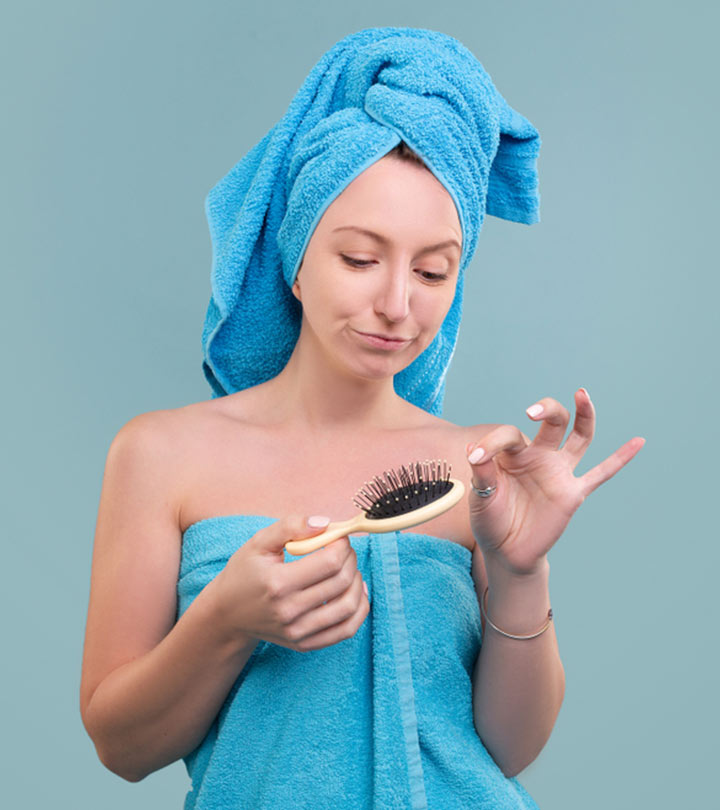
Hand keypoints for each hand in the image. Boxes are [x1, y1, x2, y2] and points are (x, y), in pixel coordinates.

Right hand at [213, 515, 369, 651]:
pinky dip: (359, 609)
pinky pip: (346, 630)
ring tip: (349, 568)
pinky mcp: (305, 644)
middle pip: (342, 581)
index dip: (342, 544)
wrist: (228, 613)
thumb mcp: (259, 542)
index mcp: (278, 583)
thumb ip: (291, 526)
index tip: (338, 536)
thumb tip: (325, 523)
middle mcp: (289, 611)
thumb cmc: (245, 573)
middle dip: (351, 558)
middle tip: (343, 549)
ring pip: (349, 606)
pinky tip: (354, 592)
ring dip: (357, 581)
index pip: (330, 562)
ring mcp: (298, 631)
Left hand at [466, 388, 644, 576]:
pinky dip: (620, 458)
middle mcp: (539, 456)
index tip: (475, 457)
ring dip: (583, 415)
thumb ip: (483, 472)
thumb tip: (475, 450)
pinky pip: (601, 474)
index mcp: (513, 453)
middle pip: (552, 422)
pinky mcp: (573, 493)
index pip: (509, 434)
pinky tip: (638, 441)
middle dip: (547, 410)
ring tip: (582, 394)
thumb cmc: (491, 520)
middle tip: (533, 411)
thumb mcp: (480, 495)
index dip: (491, 443)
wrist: (506, 551)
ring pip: (579, 438)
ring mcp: (558, 473)